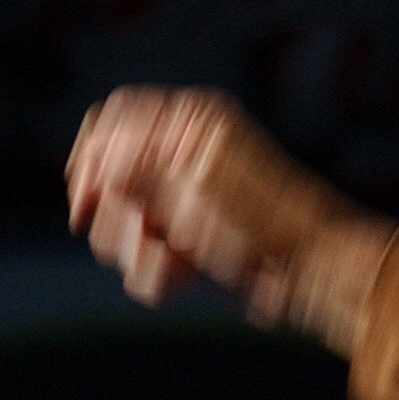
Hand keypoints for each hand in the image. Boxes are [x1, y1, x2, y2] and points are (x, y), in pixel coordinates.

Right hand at [66, 88, 391, 345]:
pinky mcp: (185, 237)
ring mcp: (181, 197)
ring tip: (174, 261)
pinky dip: (155, 273)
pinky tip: (182, 277)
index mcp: (189, 122)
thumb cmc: (268, 223)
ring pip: (118, 224)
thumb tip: (97, 162)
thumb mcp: (196, 184)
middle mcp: (181, 153)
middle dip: (118, 217)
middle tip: (147, 237)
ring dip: (138, 252)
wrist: (312, 272)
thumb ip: (137, 167)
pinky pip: (141, 257)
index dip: (90, 162)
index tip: (87, 204)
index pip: (110, 122)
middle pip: (104, 179)